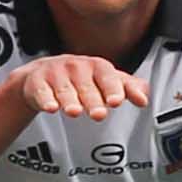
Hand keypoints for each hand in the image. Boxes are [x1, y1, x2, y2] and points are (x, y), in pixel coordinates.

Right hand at [14, 55, 153, 120]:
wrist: (41, 75)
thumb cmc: (79, 79)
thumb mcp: (104, 80)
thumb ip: (127, 87)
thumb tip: (144, 97)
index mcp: (97, 67)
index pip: (108, 76)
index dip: (113, 88)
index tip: (117, 101)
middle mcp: (77, 67)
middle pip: (86, 86)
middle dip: (93, 100)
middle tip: (99, 114)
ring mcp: (56, 73)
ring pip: (64, 89)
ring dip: (70, 100)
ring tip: (75, 112)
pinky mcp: (37, 82)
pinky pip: (41, 91)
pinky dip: (45, 99)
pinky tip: (51, 107)